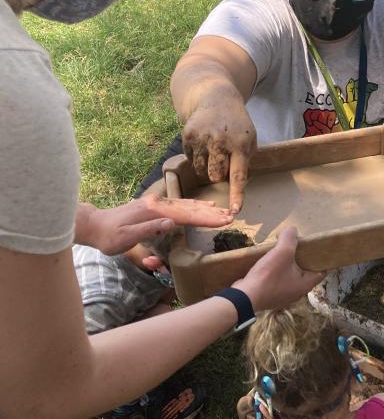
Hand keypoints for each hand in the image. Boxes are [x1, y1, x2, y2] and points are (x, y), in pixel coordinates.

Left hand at [76, 194, 233, 255]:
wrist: (93, 224)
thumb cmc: (108, 236)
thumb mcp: (125, 238)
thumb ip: (148, 230)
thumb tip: (172, 223)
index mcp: (153, 212)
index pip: (185, 215)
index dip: (206, 219)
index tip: (224, 221)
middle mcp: (158, 204)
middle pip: (190, 208)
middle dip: (211, 212)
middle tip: (231, 216)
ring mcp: (156, 203)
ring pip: (186, 204)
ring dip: (205, 208)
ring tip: (223, 210)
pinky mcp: (155, 206)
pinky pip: (179, 205)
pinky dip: (194, 205)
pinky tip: (202, 205)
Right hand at [182, 99, 256, 212]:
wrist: (217, 98)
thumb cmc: (237, 124)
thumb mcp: (250, 137)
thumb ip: (245, 159)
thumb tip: (235, 183)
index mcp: (240, 144)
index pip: (238, 174)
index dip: (236, 194)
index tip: (234, 210)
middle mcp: (220, 142)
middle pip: (216, 176)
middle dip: (219, 175)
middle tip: (223, 161)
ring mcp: (202, 138)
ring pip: (201, 171)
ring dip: (207, 168)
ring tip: (213, 152)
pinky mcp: (187, 136)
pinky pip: (191, 160)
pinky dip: (197, 158)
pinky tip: (203, 144)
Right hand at [233, 227, 324, 311]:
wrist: (244, 297)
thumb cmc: (268, 276)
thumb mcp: (282, 252)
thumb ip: (290, 238)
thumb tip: (292, 229)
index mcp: (305, 285)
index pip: (321, 271)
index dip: (320, 259)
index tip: (316, 249)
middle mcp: (297, 293)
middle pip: (304, 273)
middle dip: (301, 260)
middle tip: (297, 247)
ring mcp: (282, 296)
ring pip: (289, 277)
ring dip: (286, 266)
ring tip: (281, 254)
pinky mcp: (270, 296)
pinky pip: (277, 282)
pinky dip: (275, 273)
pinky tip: (268, 264)